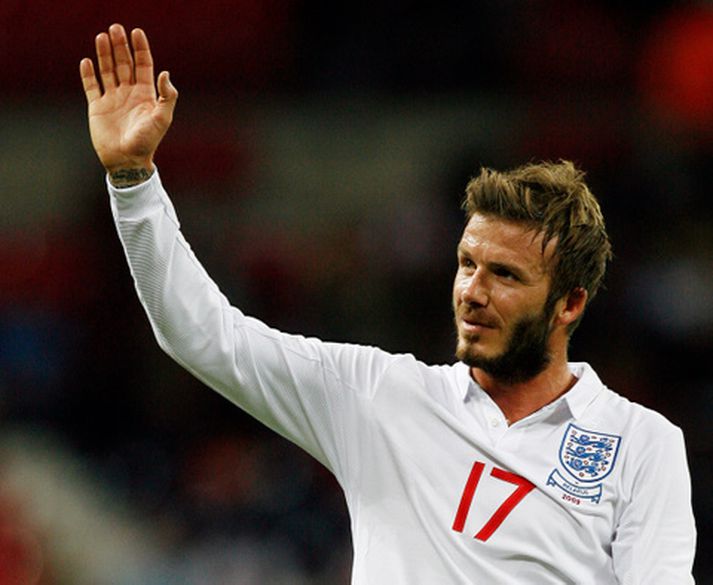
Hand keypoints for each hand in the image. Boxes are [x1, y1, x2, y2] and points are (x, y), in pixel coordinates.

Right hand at [80, 24, 177, 180]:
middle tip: (116, 28)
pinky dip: (88, 74)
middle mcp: (129, 94)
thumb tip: (165, 73)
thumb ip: (167, 96)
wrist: (128, 160)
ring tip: (101, 37)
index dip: (141, 49)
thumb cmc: (148, 142)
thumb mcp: (162, 118)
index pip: (143, 65)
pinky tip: (87, 61)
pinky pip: (91, 87)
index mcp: (146, 95)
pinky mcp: (97, 107)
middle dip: (120, 46)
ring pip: (107, 71)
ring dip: (104, 54)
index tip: (137, 32)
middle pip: (124, 64)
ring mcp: (113, 99)